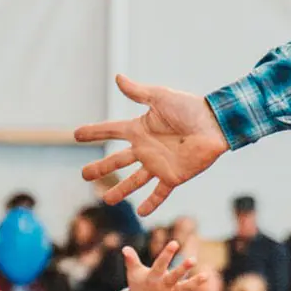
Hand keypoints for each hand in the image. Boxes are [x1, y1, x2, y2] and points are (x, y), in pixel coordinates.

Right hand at [75, 75, 229, 215]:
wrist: (215, 124)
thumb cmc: (190, 107)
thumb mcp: (161, 97)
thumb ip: (138, 92)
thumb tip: (117, 77)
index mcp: (141, 128)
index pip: (111, 131)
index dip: (94, 132)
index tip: (76, 135)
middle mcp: (147, 148)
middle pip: (117, 160)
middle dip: (100, 168)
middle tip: (84, 175)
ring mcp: (159, 164)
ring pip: (134, 181)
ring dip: (120, 190)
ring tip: (106, 201)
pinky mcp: (173, 176)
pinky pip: (159, 193)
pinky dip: (151, 203)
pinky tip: (141, 212)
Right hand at [123, 241, 212, 290]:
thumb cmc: (139, 285)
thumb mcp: (134, 273)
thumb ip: (131, 260)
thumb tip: (124, 248)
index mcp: (153, 277)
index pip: (160, 264)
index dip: (167, 254)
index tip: (175, 243)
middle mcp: (164, 286)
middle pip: (174, 277)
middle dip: (183, 269)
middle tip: (193, 259)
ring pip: (185, 289)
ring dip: (195, 283)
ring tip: (207, 275)